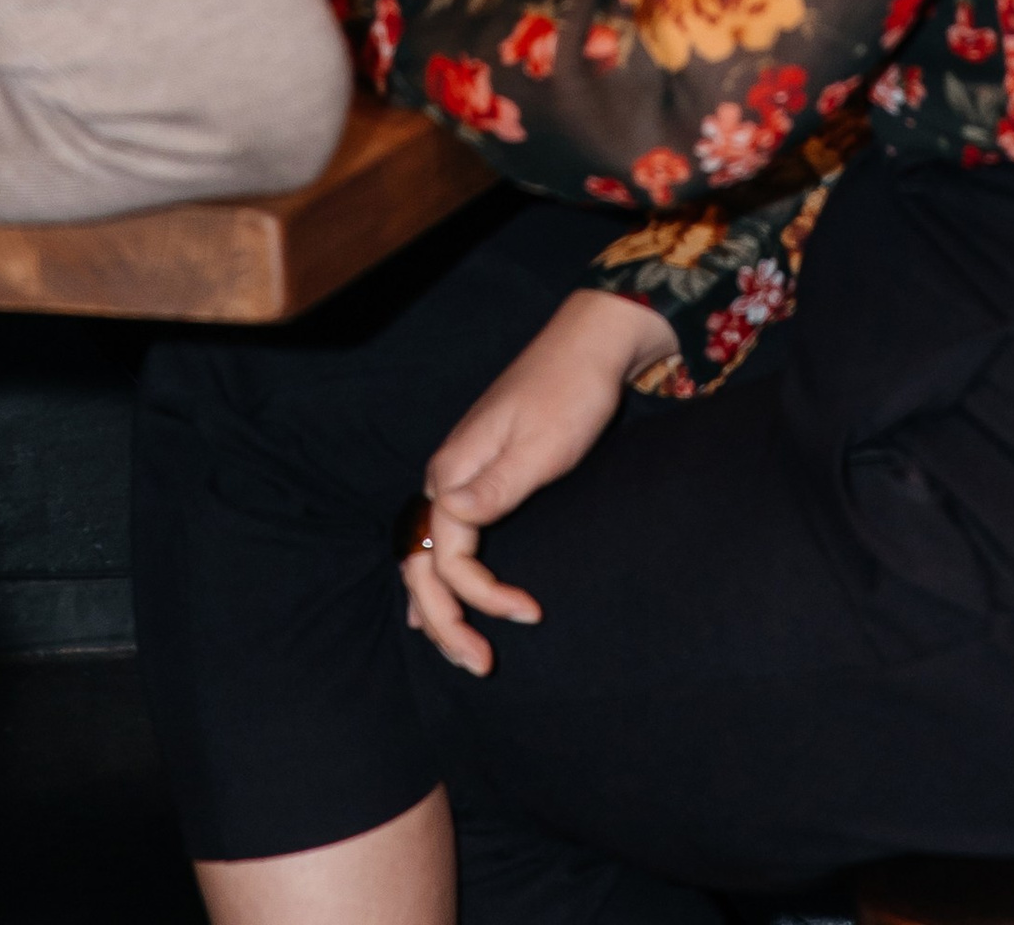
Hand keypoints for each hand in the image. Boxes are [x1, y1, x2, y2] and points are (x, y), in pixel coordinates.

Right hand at [401, 290, 672, 675]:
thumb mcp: (542, 445)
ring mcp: (460, 474)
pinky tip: (438, 602)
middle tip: (481, 666)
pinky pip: (446, 538)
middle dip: (445, 621)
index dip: (480, 596)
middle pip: (423, 563)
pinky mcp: (479, 473)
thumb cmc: (571, 394)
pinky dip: (442, 578)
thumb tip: (452, 520)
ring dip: (442, 606)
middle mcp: (446, 475)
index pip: (447, 558)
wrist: (589, 346)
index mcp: (454, 470)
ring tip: (463, 652)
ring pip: (430, 554)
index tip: (530, 613)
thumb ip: (495, 486)